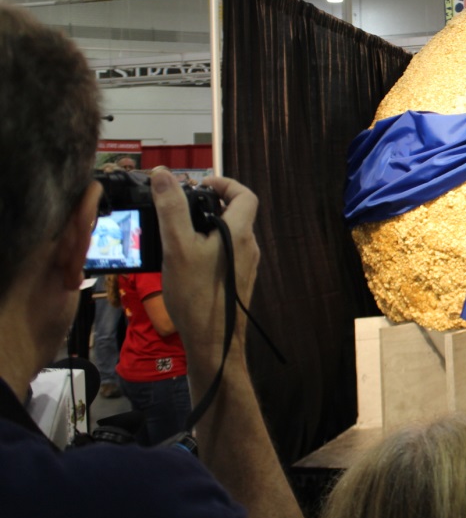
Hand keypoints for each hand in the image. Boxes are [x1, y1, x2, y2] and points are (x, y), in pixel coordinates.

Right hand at [151, 168, 260, 363]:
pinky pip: (225, 254)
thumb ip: (172, 209)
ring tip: (176, 233)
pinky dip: (207, 248)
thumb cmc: (196, 294)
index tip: (200, 184)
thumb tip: (164, 175)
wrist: (213, 342)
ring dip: (206, 227)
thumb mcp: (177, 247)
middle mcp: (249, 247)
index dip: (225, 183)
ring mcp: (245, 266)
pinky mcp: (237, 282)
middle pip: (235, 214)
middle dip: (208, 205)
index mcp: (241, 233)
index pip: (244, 195)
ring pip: (228, 235)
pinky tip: (184, 260)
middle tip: (180, 208)